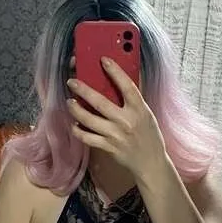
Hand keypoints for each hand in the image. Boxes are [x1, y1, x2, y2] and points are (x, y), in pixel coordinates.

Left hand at [67, 56, 166, 182]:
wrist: (151, 162)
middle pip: (100, 102)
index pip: (127, 86)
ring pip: (89, 120)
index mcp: (139, 110)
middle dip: (83, 90)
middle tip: (72, 81)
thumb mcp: (146, 114)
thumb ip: (133, 101)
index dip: (115, 71)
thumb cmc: (149, 135)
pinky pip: (88, 138)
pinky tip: (75, 124)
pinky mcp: (109, 147)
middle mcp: (127, 121)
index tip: (103, 60)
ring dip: (76, 110)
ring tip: (70, 102)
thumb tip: (117, 81)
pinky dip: (78, 130)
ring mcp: (116, 135)